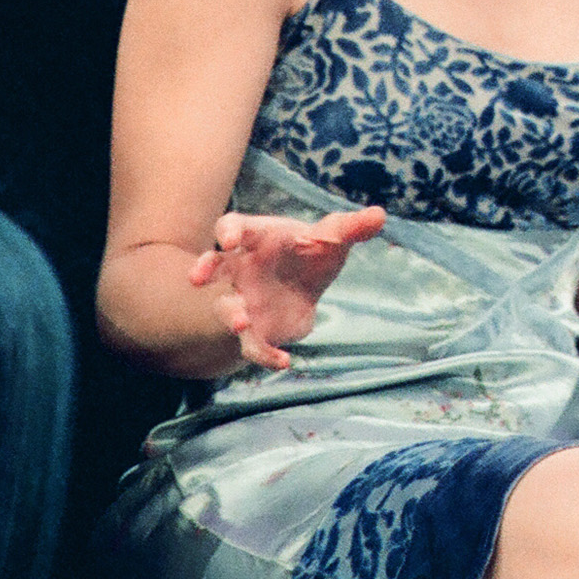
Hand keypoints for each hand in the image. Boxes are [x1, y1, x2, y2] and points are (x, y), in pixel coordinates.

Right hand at [186, 206, 387, 370]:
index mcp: (255, 239)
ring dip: (229, 316)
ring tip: (242, 323)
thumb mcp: (331, 237)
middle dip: (204, 270)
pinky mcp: (255, 329)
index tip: (227, 238)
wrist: (300, 285)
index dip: (228, 231)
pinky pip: (253, 345)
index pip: (233, 227)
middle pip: (214, 267)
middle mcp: (239, 269)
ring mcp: (242, 300)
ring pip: (226, 309)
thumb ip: (352, 228)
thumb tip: (380, 215)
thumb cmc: (308, 251)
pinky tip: (284, 362)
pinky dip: (264, 355)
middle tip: (198, 277)